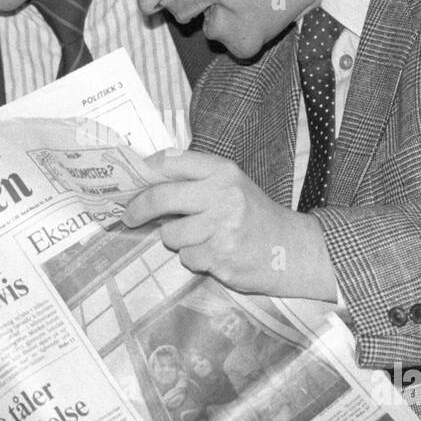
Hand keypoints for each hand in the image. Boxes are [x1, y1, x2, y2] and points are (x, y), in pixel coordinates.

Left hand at [123, 151, 336, 300]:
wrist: (291, 249)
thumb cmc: (254, 216)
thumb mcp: (230, 185)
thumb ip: (194, 180)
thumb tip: (145, 183)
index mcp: (223, 171)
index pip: (171, 161)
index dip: (144, 171)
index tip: (131, 182)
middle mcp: (223, 195)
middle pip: (161, 197)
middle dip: (138, 209)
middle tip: (129, 216)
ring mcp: (222, 227)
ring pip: (171, 235)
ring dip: (178, 240)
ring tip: (203, 238)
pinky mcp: (221, 257)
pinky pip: (187, 258)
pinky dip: (195, 258)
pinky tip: (216, 253)